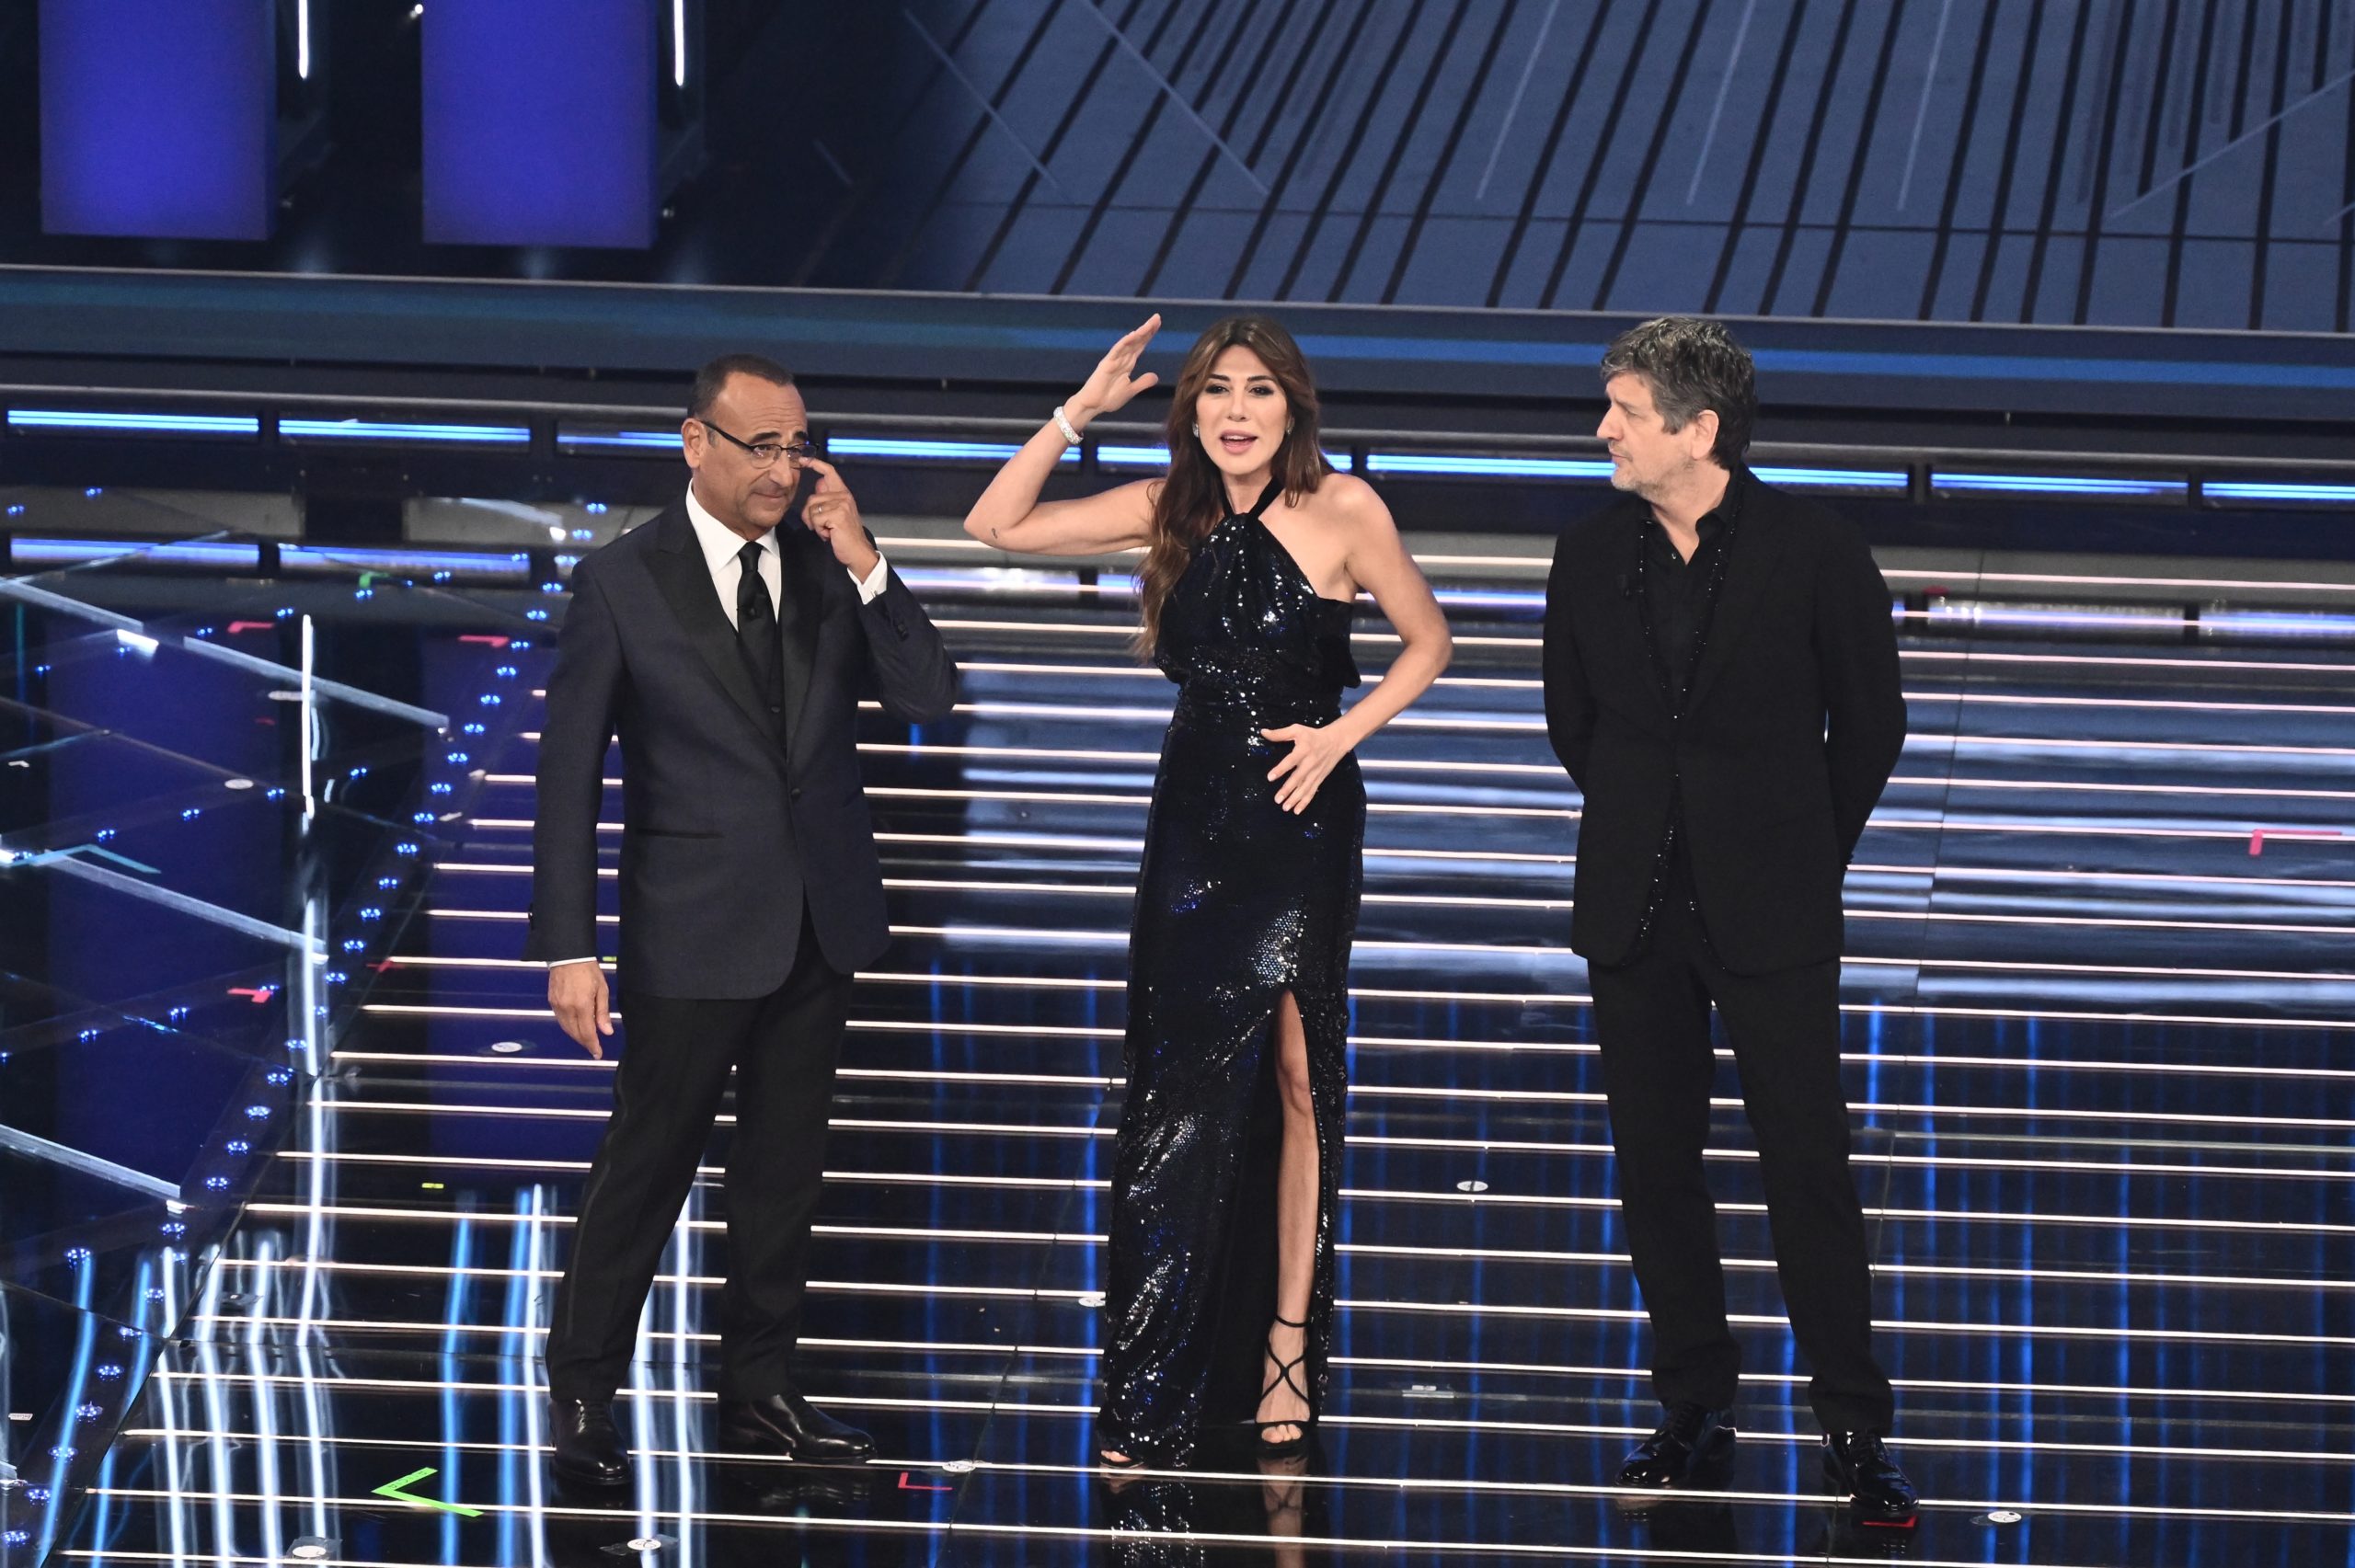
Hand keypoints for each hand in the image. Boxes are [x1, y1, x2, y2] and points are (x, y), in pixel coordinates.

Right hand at [549, 961, 611, 1057]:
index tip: (598, 1054)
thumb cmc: (589, 971)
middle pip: (575, 1034)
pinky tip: (576, 1026)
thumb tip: (607, 1032)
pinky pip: (560, 1020)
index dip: (593, 1046)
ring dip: (576, 1036)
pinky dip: (569, 1026)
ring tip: (587, 1038)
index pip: (587, 1033)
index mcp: (582, 1006)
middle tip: (594, 1048)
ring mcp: (557, 1005)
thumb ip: (603, 1013)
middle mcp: (567, 1008)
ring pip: (566, 1028)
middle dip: (585, 1042)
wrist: (568, 956)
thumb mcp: (602, 990)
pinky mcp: (551, 1002)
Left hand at [800, 458, 880, 577]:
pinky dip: (819, 530)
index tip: (803, 459)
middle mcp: (843, 496)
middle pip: (812, 498)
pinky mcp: (838, 514)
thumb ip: (827, 497)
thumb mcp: (836, 512)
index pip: (829, 472)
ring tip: (828, 531)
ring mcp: (842, 504)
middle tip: (821, 527)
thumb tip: (818, 481)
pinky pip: (815, 519)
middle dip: (810, 516)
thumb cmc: (844, 534)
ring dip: (815, 524)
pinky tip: (829, 534)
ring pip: (812, 509)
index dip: (815, 464)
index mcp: (843, 493)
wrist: (857, 551)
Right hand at [1066, 313, 1161, 425]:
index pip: (1140, 346)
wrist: (1093, 406)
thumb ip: (1142, 382)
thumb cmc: (1108, 398)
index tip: (1158, 324)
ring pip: (1128, 343)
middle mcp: (1121, 359)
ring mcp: (1114, 360)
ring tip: (1149, 324)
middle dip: (1147, 329)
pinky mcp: (1106, 364)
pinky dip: (1124, 343)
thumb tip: (1156, 376)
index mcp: (1127, 364)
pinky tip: (1132, 335)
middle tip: (1157, 317)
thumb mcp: (1130, 390)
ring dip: (1139, 333)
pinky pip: (1117, 351)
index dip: (1149, 335)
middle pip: (1136, 341)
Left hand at [1262, 721, 1353, 812]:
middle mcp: (1310, 763)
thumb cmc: (1312, 735)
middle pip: (1298, 778)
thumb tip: (1263, 733)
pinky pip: (1312, 792)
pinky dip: (1305, 802)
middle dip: (1288, 790)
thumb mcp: (1297, 730)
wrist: (1335, 741)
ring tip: (1285, 807)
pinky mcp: (1319, 779)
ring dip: (1295, 799)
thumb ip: (1279, 733)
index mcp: (1303, 750)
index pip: (1291, 761)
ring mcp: (1315, 773)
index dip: (1281, 769)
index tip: (1270, 778)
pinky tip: (1297, 810)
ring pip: (1305, 788)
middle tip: (1277, 799)